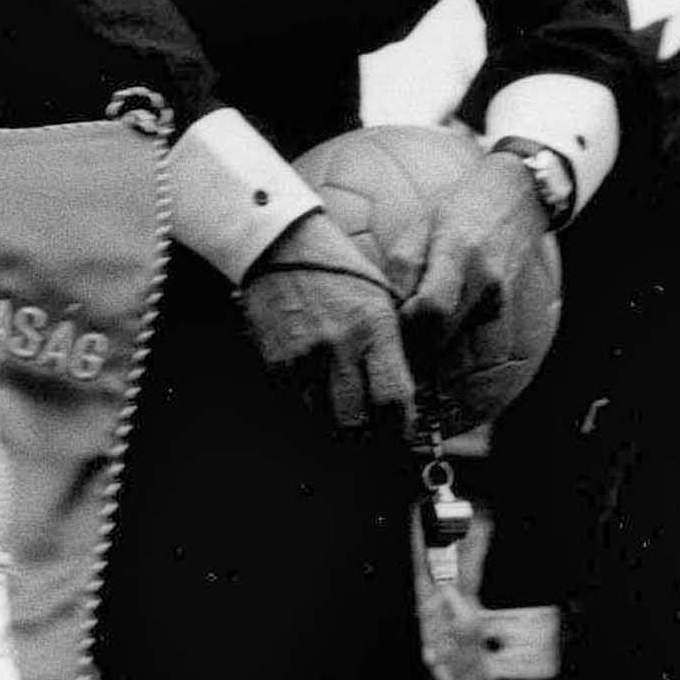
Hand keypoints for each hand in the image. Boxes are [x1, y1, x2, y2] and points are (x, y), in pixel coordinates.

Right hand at [241, 212, 418, 438]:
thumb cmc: (340, 270)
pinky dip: (309, 399)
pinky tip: (316, 381)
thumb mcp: (380, 299)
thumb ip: (391, 347)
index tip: (402, 433)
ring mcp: (304, 356)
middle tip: (372, 433)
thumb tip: (401, 397)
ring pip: (323, 417)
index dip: (400, 427)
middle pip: (356, 421)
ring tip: (343, 406)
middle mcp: (340, 346)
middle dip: (366, 435)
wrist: (282, 244)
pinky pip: (297, 398)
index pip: (393, 398)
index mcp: (374, 327)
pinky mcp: (277, 360)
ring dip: (335, 419)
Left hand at [400, 143, 552, 379]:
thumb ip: (402, 266)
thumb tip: (387, 308)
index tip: (390, 327)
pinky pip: (485, 351)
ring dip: (439, 364)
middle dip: (416, 351)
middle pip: (446, 337)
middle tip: (396, 352)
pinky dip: (463, 363)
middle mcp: (484, 280)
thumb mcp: (421, 222)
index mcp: (457, 252)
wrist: (516, 194)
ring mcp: (499, 298)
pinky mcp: (507, 309)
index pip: (432, 308)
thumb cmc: (460, 204)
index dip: (407, 327)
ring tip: (418, 363)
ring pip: (468, 352)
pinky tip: (443, 362)